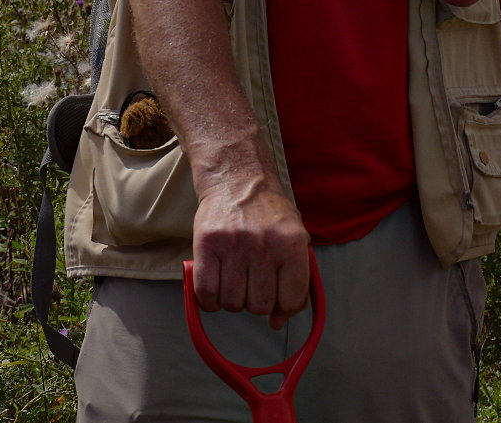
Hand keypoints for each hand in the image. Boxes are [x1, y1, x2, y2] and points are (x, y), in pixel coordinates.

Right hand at [191, 176, 310, 329]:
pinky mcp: (207, 244)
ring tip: (235, 276)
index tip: (277, 295)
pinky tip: (216, 284)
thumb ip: (294, 281)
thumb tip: (278, 323)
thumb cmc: (269, 214)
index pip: (291, 299)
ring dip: (232, 299)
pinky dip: (210, 300)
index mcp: (292, 243)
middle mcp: (265, 244)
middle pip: (260, 306)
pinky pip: (206, 294)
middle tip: (253, 279)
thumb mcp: (295, 238)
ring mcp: (234, 244)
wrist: (237, 178)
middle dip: (256, 300)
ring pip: (232, 303)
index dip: (283, 305)